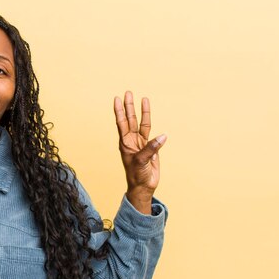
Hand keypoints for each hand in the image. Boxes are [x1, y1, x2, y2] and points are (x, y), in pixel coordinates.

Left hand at [113, 91, 166, 213]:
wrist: (143, 186)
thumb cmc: (137, 175)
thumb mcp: (141, 161)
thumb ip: (151, 148)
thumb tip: (162, 136)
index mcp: (125, 143)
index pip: (121, 122)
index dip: (119, 110)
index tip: (117, 98)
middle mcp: (132, 140)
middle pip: (130, 119)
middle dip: (129, 106)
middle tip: (128, 92)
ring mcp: (141, 143)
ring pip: (141, 123)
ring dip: (141, 111)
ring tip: (143, 98)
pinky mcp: (151, 148)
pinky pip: (152, 133)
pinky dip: (154, 125)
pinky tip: (153, 116)